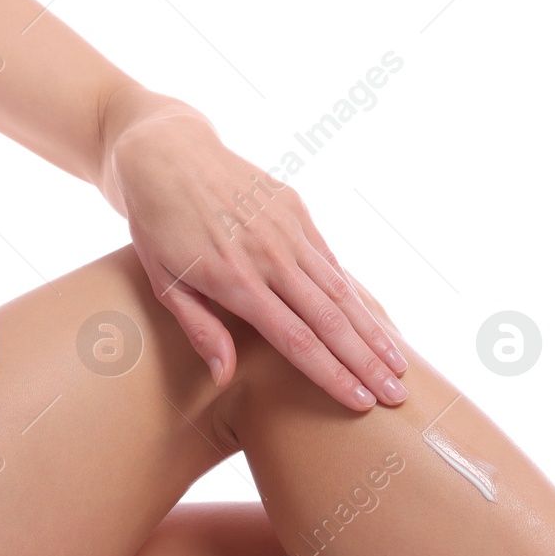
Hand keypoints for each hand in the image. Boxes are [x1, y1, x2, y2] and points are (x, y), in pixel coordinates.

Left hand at [106, 106, 408, 411]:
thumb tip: (224, 376)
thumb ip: (199, 328)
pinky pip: (329, 259)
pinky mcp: (294, 208)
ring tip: (398, 365)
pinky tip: (372, 320)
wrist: (164, 153)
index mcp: (235, 281)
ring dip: (372, 330)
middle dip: (366, 362)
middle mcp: (268, 256)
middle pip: (329, 320)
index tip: (361, 402)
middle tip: (396, 396)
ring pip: (339, 290)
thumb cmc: (156, 225)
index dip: (331, 374)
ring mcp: (285, 229)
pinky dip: (352, 292)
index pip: (296, 340)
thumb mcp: (163, 281)